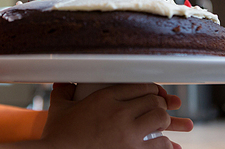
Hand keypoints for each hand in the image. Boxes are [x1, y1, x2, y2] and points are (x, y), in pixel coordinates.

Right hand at [41, 83, 192, 148]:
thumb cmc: (57, 137)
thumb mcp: (59, 109)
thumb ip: (64, 92)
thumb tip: (62, 82)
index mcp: (104, 98)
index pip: (139, 86)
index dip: (151, 89)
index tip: (154, 93)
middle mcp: (119, 113)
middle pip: (153, 101)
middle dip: (159, 104)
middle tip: (160, 109)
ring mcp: (127, 135)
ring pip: (160, 120)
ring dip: (164, 122)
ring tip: (162, 126)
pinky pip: (159, 145)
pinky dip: (165, 145)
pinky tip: (167, 145)